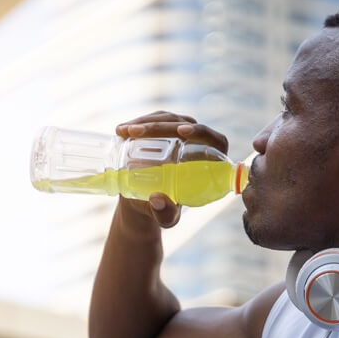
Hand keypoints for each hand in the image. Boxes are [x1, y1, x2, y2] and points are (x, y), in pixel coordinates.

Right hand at [115, 111, 229, 228]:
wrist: (146, 200)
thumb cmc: (164, 210)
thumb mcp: (166, 218)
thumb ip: (166, 214)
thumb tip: (157, 199)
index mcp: (212, 162)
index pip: (215, 140)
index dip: (202, 132)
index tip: (181, 132)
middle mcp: (200, 143)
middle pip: (185, 124)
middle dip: (160, 126)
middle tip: (136, 133)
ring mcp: (182, 132)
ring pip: (168, 119)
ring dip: (146, 122)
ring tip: (125, 131)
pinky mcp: (166, 127)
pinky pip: (156, 119)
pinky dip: (139, 122)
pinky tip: (123, 129)